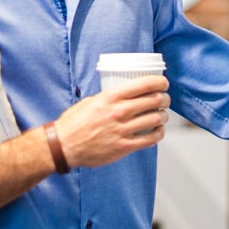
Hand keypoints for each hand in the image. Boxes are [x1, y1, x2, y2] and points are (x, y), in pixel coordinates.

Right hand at [54, 75, 170, 168]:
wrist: (63, 146)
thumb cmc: (74, 122)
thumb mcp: (91, 101)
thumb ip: (109, 97)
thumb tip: (126, 94)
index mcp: (111, 96)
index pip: (144, 84)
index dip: (160, 82)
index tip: (163, 83)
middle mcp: (119, 111)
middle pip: (154, 100)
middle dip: (164, 99)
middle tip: (164, 100)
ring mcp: (122, 130)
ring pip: (155, 119)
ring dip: (163, 116)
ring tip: (162, 116)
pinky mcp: (124, 147)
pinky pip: (150, 139)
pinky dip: (159, 134)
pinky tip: (158, 131)